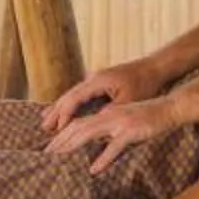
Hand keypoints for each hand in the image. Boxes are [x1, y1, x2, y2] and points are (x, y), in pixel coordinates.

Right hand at [42, 59, 158, 135]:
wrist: (155, 68)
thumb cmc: (144, 84)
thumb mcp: (128, 101)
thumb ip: (109, 111)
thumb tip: (92, 124)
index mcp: (98, 80)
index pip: (75, 98)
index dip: (64, 115)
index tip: (56, 130)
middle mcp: (93, 77)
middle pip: (69, 95)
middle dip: (56, 112)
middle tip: (44, 128)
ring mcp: (96, 78)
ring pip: (73, 94)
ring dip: (60, 108)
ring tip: (47, 121)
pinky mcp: (101, 82)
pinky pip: (80, 94)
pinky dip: (71, 104)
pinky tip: (66, 111)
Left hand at [45, 91, 176, 170]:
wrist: (168, 108)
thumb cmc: (147, 118)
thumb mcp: (124, 122)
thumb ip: (109, 131)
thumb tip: (95, 147)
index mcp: (105, 114)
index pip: (77, 123)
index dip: (62, 135)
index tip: (50, 148)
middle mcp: (108, 115)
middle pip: (78, 127)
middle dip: (61, 141)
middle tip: (46, 156)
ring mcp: (119, 122)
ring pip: (89, 133)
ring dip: (73, 146)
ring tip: (60, 158)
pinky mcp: (131, 131)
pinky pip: (114, 146)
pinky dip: (103, 157)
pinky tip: (95, 169)